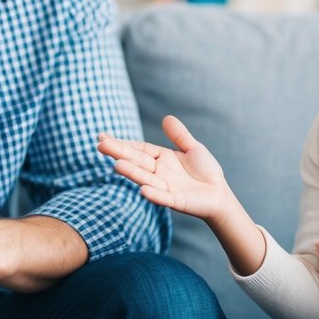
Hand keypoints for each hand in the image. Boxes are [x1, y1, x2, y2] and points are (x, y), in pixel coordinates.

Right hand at [97, 115, 233, 223]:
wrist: (220, 195)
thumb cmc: (206, 172)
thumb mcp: (193, 148)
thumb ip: (179, 135)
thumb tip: (166, 117)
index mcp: (161, 159)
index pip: (138, 149)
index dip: (122, 143)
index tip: (102, 136)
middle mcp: (159, 173)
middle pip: (137, 161)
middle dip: (119, 154)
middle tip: (99, 146)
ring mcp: (165, 188)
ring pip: (145, 179)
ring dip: (132, 173)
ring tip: (116, 166)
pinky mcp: (176, 201)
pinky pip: (163, 198)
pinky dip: (154, 195)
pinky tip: (144, 190)